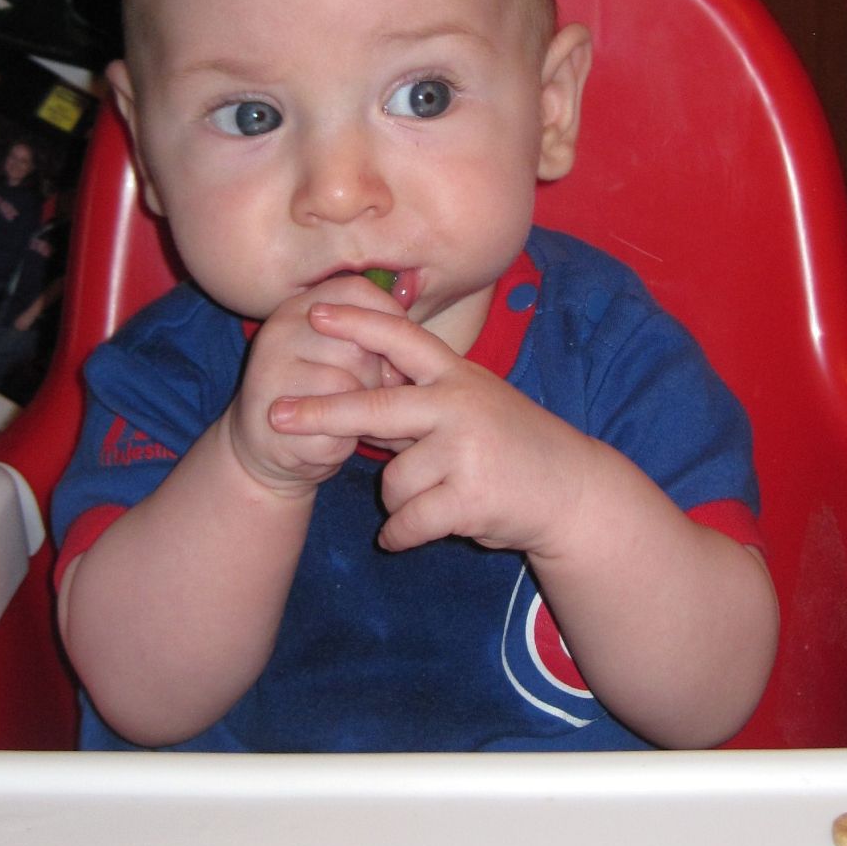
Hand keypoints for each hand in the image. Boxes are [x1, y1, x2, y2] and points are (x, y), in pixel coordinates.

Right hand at [225, 275, 407, 495]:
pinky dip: (345, 440)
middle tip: (371, 394)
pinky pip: (334, 427)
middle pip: (358, 345)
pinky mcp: (276, 419)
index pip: (356, 292)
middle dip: (377, 376)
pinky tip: (331, 438)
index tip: (399, 348)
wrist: (266, 442)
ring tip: (350, 417)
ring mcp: (271, 374)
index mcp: (299, 306)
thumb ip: (370, 334)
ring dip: (362, 411)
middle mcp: (280, 332)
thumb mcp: (340, 352)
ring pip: (347, 387)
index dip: (388, 318)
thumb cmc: (319, 392)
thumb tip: (411, 339)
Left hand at [269, 301, 594, 555]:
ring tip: (438, 497)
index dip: (357, 323)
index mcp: (458, 376)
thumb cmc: (512, 447)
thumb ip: (421, 399)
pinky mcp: (469, 499)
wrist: (570, 492)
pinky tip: (412, 534)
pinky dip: (402, 535)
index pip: (401, 339)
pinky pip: (408, 521)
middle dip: (321, 412)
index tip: (315, 310)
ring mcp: (466, 452)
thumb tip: (354, 391)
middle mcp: (460, 406)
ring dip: (400, 499)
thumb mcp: (472, 405)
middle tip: (275, 415)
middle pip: (375, 408)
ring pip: (392, 480)